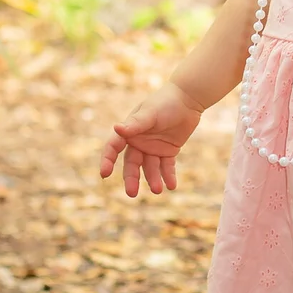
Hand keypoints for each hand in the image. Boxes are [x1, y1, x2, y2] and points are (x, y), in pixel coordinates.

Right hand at [99, 82, 203, 197]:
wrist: (188, 99)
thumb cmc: (165, 102)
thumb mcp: (150, 113)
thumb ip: (135, 124)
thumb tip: (116, 129)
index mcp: (129, 131)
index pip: (113, 148)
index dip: (107, 160)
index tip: (104, 173)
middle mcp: (138, 142)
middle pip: (132, 164)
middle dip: (131, 178)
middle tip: (132, 193)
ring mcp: (153, 148)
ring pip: (150, 168)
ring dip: (153, 179)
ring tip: (158, 190)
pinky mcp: (168, 151)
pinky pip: (167, 166)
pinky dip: (168, 176)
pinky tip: (171, 186)